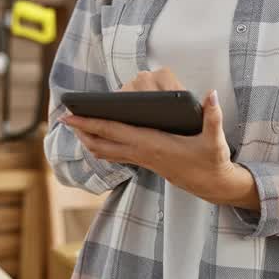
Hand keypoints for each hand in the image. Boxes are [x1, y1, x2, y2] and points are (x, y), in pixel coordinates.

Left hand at [61, 69, 258, 209]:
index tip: (70, 115)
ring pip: (105, 151)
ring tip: (76, 125)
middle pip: (102, 142)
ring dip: (89, 139)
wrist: (212, 185)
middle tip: (63, 117)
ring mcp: (141, 159)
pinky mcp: (144, 162)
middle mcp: (142, 152)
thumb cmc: (212, 161)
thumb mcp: (215, 139)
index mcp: (152, 144)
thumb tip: (211, 94)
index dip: (90, 122)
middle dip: (82, 129)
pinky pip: (115, 154)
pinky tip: (97, 137)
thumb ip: (213, 116)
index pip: (114, 131)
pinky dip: (102, 145)